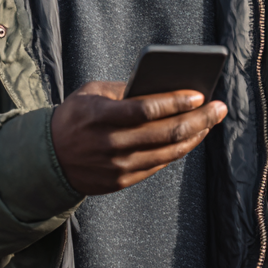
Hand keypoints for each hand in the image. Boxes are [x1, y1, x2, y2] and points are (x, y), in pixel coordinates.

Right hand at [50, 80, 227, 195]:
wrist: (48, 159)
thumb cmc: (76, 116)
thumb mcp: (92, 93)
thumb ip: (125, 89)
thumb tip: (165, 86)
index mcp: (100, 116)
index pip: (145, 109)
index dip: (175, 102)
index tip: (199, 94)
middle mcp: (111, 144)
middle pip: (165, 133)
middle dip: (198, 119)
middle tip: (219, 107)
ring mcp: (117, 167)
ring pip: (168, 152)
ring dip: (195, 136)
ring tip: (211, 121)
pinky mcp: (122, 181)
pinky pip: (159, 165)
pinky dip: (179, 150)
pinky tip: (192, 137)